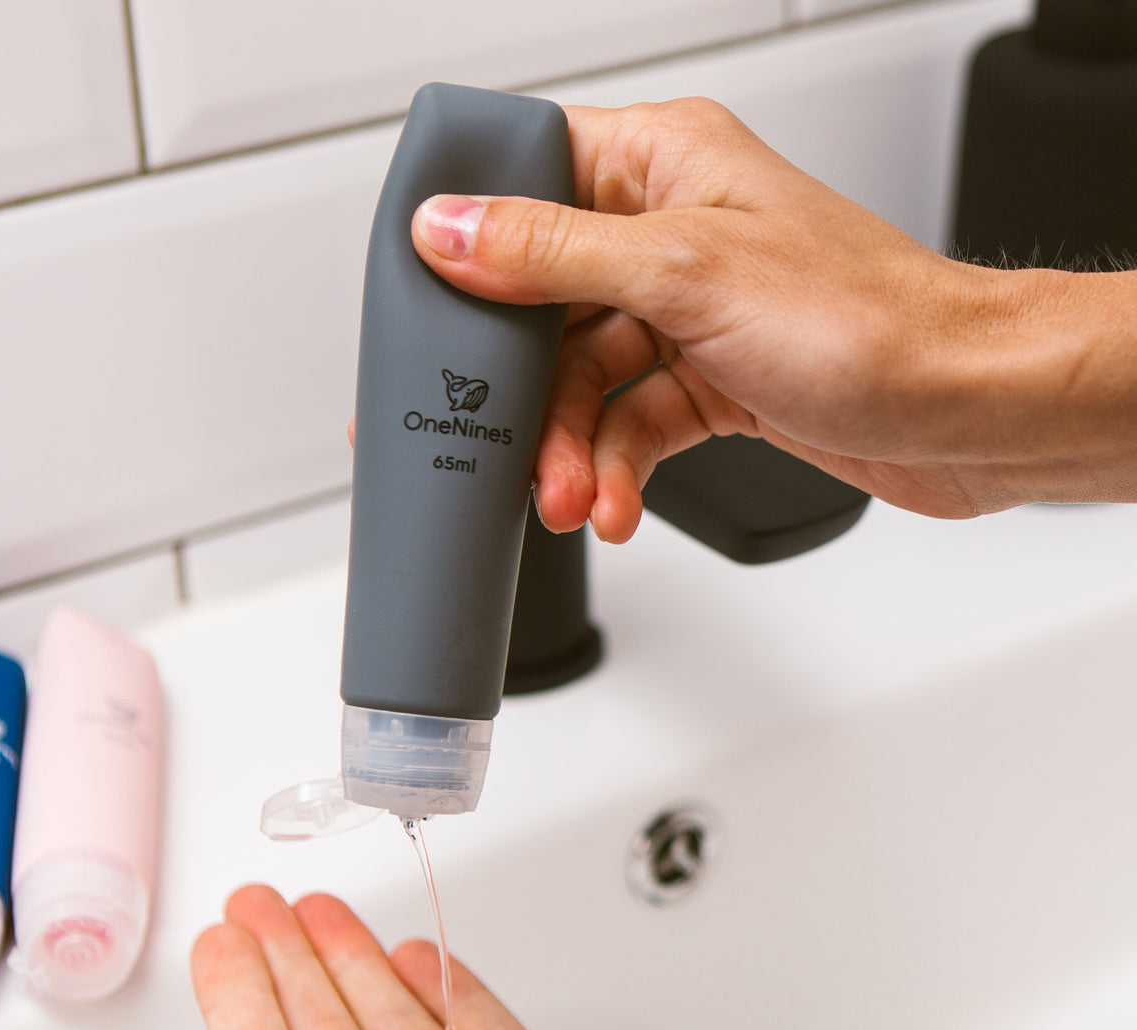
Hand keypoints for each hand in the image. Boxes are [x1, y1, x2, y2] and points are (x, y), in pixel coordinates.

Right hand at [409, 99, 1136, 540]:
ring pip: (585, 381)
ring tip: (571, 496)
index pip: (529, 175)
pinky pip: (630, 425)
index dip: (469, 239)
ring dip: (571, 450)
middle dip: (528, 391)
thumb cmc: (869, 321)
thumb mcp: (685, 275)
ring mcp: (690, 312)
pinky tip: (613, 503)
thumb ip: (554, 255)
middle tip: (503, 442)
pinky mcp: (711, 381)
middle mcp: (672, 233)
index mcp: (664, 163)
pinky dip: (616, 470)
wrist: (965, 411)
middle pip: (544, 305)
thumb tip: (450, 230)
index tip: (427, 307)